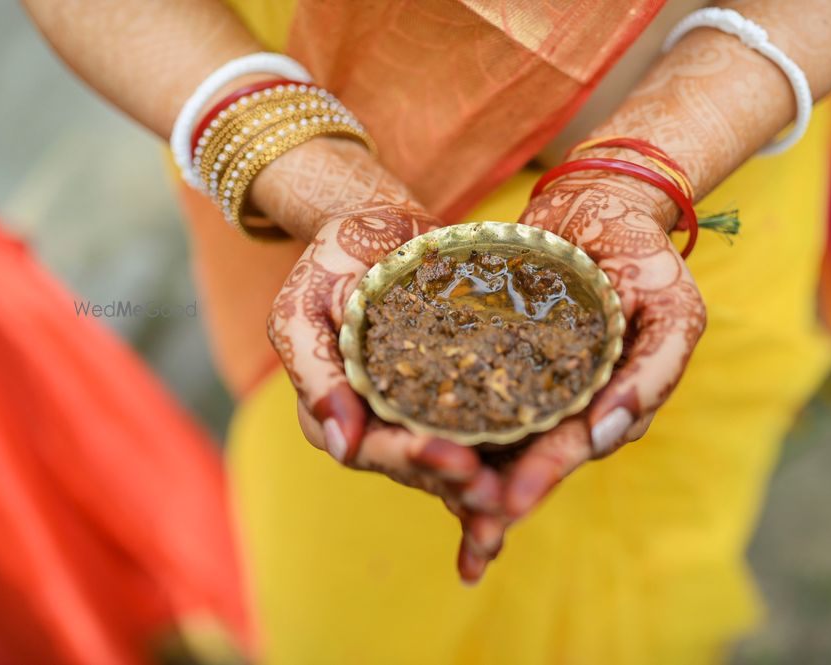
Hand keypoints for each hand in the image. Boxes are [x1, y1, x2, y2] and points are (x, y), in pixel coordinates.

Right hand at [258, 140, 500, 518]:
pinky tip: (527, 489)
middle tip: (498, 496)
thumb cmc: (334, 263)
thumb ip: (314, 371)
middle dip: (457, 485)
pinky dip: (502, 468)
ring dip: (483, 489)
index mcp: (335, 412)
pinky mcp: (454, 404)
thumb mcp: (304, 306)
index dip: (412, 459)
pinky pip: (478, 441)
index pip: (372, 449)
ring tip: (518, 499)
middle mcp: (376, 426)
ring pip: (451, 467)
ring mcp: (416, 420)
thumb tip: (341, 443)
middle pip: (418, 470)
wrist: (381, 231)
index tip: (452, 460)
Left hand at [455, 169, 706, 579]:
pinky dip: (436, 408)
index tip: (508, 502)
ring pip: (486, 429)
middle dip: (488, 486)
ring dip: (457, 458)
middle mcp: (563, 402)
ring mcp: (523, 377)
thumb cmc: (645, 256)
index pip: (572, 448)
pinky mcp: (489, 349)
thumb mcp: (673, 310)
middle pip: (521, 452)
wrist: (598, 202)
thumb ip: (653, 373)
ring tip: (419, 474)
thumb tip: (608, 436)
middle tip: (450, 510)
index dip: (542, 476)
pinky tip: (401, 424)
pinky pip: (461, 382)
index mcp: (609, 406)